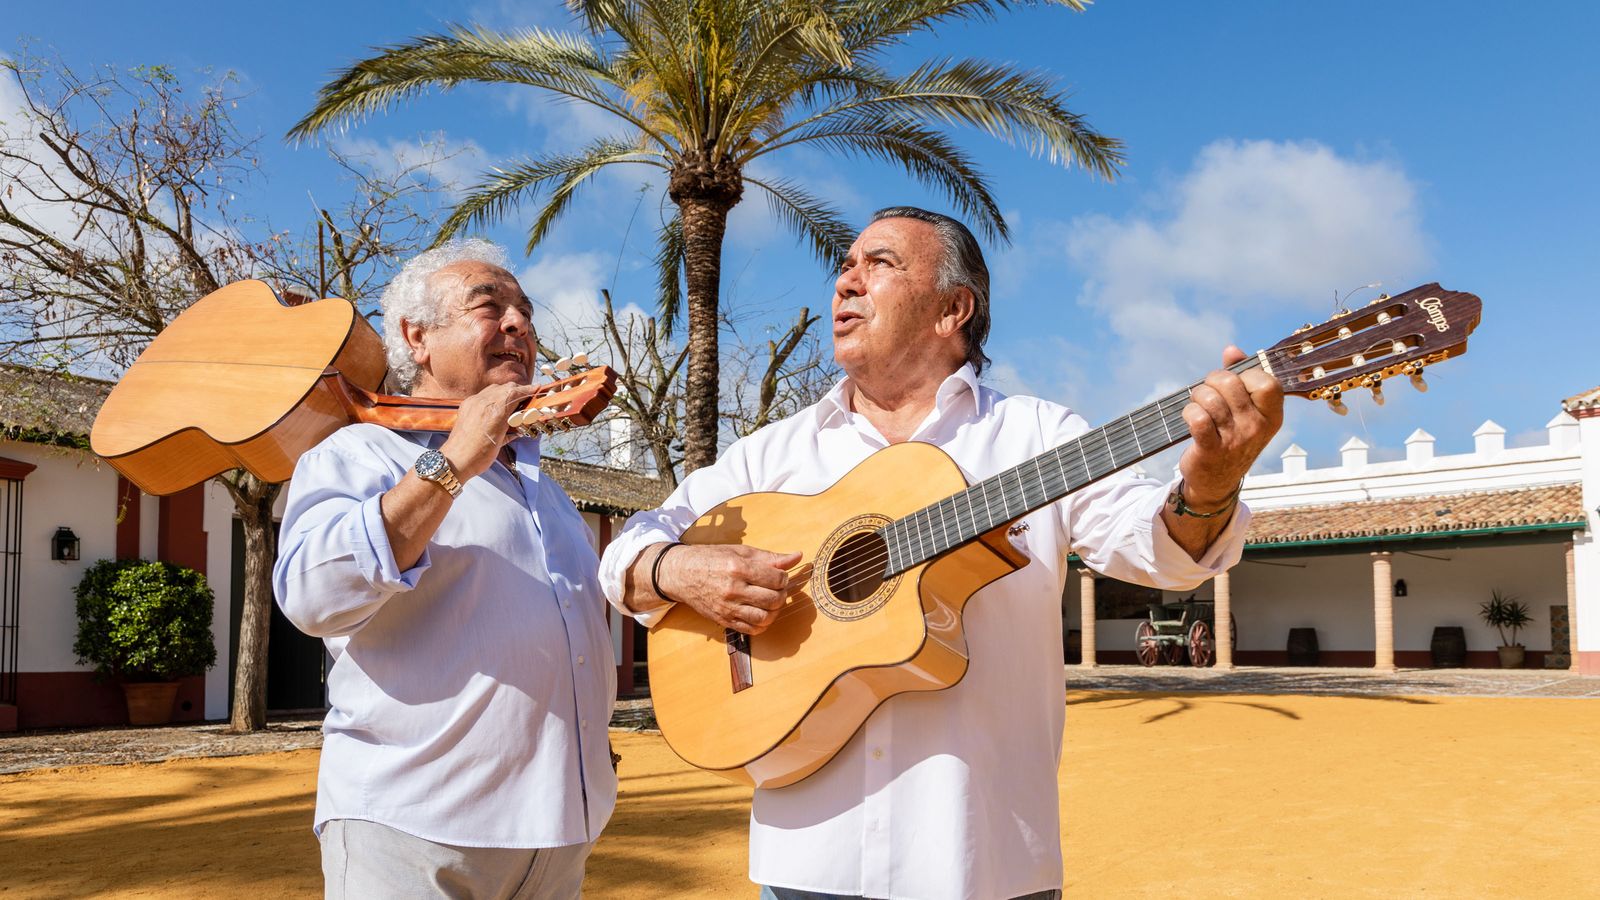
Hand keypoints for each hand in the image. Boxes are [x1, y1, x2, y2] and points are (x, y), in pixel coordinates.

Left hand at [438, 382, 539, 479]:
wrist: (456, 460)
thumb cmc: (480, 455)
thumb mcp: (502, 441)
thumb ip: (513, 428)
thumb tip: (522, 423)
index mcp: (496, 411)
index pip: (515, 392)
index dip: (528, 390)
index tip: (538, 389)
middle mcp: (484, 402)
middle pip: (506, 387)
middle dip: (519, 390)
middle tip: (528, 396)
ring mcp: (474, 402)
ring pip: (495, 388)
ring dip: (507, 392)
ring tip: (514, 400)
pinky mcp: (466, 404)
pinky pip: (484, 394)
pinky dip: (494, 396)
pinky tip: (498, 405)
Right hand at [658, 543, 802, 634]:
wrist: (681, 574)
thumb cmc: (711, 559)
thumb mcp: (740, 552)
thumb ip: (770, 557)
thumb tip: (797, 557)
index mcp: (738, 568)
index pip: (776, 579)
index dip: (784, 577)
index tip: (779, 575)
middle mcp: (733, 590)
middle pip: (773, 599)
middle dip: (782, 594)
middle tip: (777, 588)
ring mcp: (727, 608)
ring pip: (765, 618)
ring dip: (775, 611)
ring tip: (771, 601)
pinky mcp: (723, 620)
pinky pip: (751, 630)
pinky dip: (763, 624)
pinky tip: (761, 612)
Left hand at [1177, 345, 1283, 504]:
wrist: (1217, 481)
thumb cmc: (1231, 437)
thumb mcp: (1245, 410)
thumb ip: (1241, 376)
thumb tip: (1231, 350)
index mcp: (1272, 416)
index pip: (1267, 382)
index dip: (1246, 374)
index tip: (1236, 383)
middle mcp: (1257, 428)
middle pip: (1230, 383)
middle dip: (1212, 380)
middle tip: (1208, 392)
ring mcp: (1235, 440)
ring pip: (1210, 398)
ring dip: (1197, 396)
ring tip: (1198, 405)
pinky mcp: (1211, 449)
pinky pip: (1197, 418)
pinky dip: (1188, 412)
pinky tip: (1190, 417)